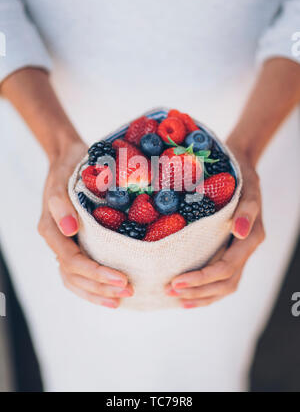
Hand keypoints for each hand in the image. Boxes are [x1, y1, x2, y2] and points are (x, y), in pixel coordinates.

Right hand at [38, 140, 132, 307]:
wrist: (70, 159)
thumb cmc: (69, 169)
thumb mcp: (62, 180)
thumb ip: (61, 204)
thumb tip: (69, 230)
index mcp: (52, 230)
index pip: (73, 262)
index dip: (96, 273)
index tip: (121, 278)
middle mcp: (58, 241)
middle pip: (75, 275)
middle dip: (100, 287)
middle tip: (128, 290)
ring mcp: (66, 244)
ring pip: (75, 279)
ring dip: (97, 292)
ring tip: (121, 299)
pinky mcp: (75, 243)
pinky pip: (79, 273)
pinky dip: (94, 286)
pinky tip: (112, 293)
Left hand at [165, 147, 264, 307]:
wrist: (241, 168)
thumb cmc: (240, 177)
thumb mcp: (246, 188)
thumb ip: (246, 210)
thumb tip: (239, 232)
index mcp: (251, 237)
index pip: (226, 267)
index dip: (202, 278)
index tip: (176, 281)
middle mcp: (246, 249)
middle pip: (225, 282)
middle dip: (198, 290)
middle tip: (168, 291)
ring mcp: (239, 252)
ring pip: (224, 286)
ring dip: (201, 295)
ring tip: (175, 298)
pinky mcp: (231, 251)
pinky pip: (222, 279)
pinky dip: (206, 291)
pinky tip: (188, 296)